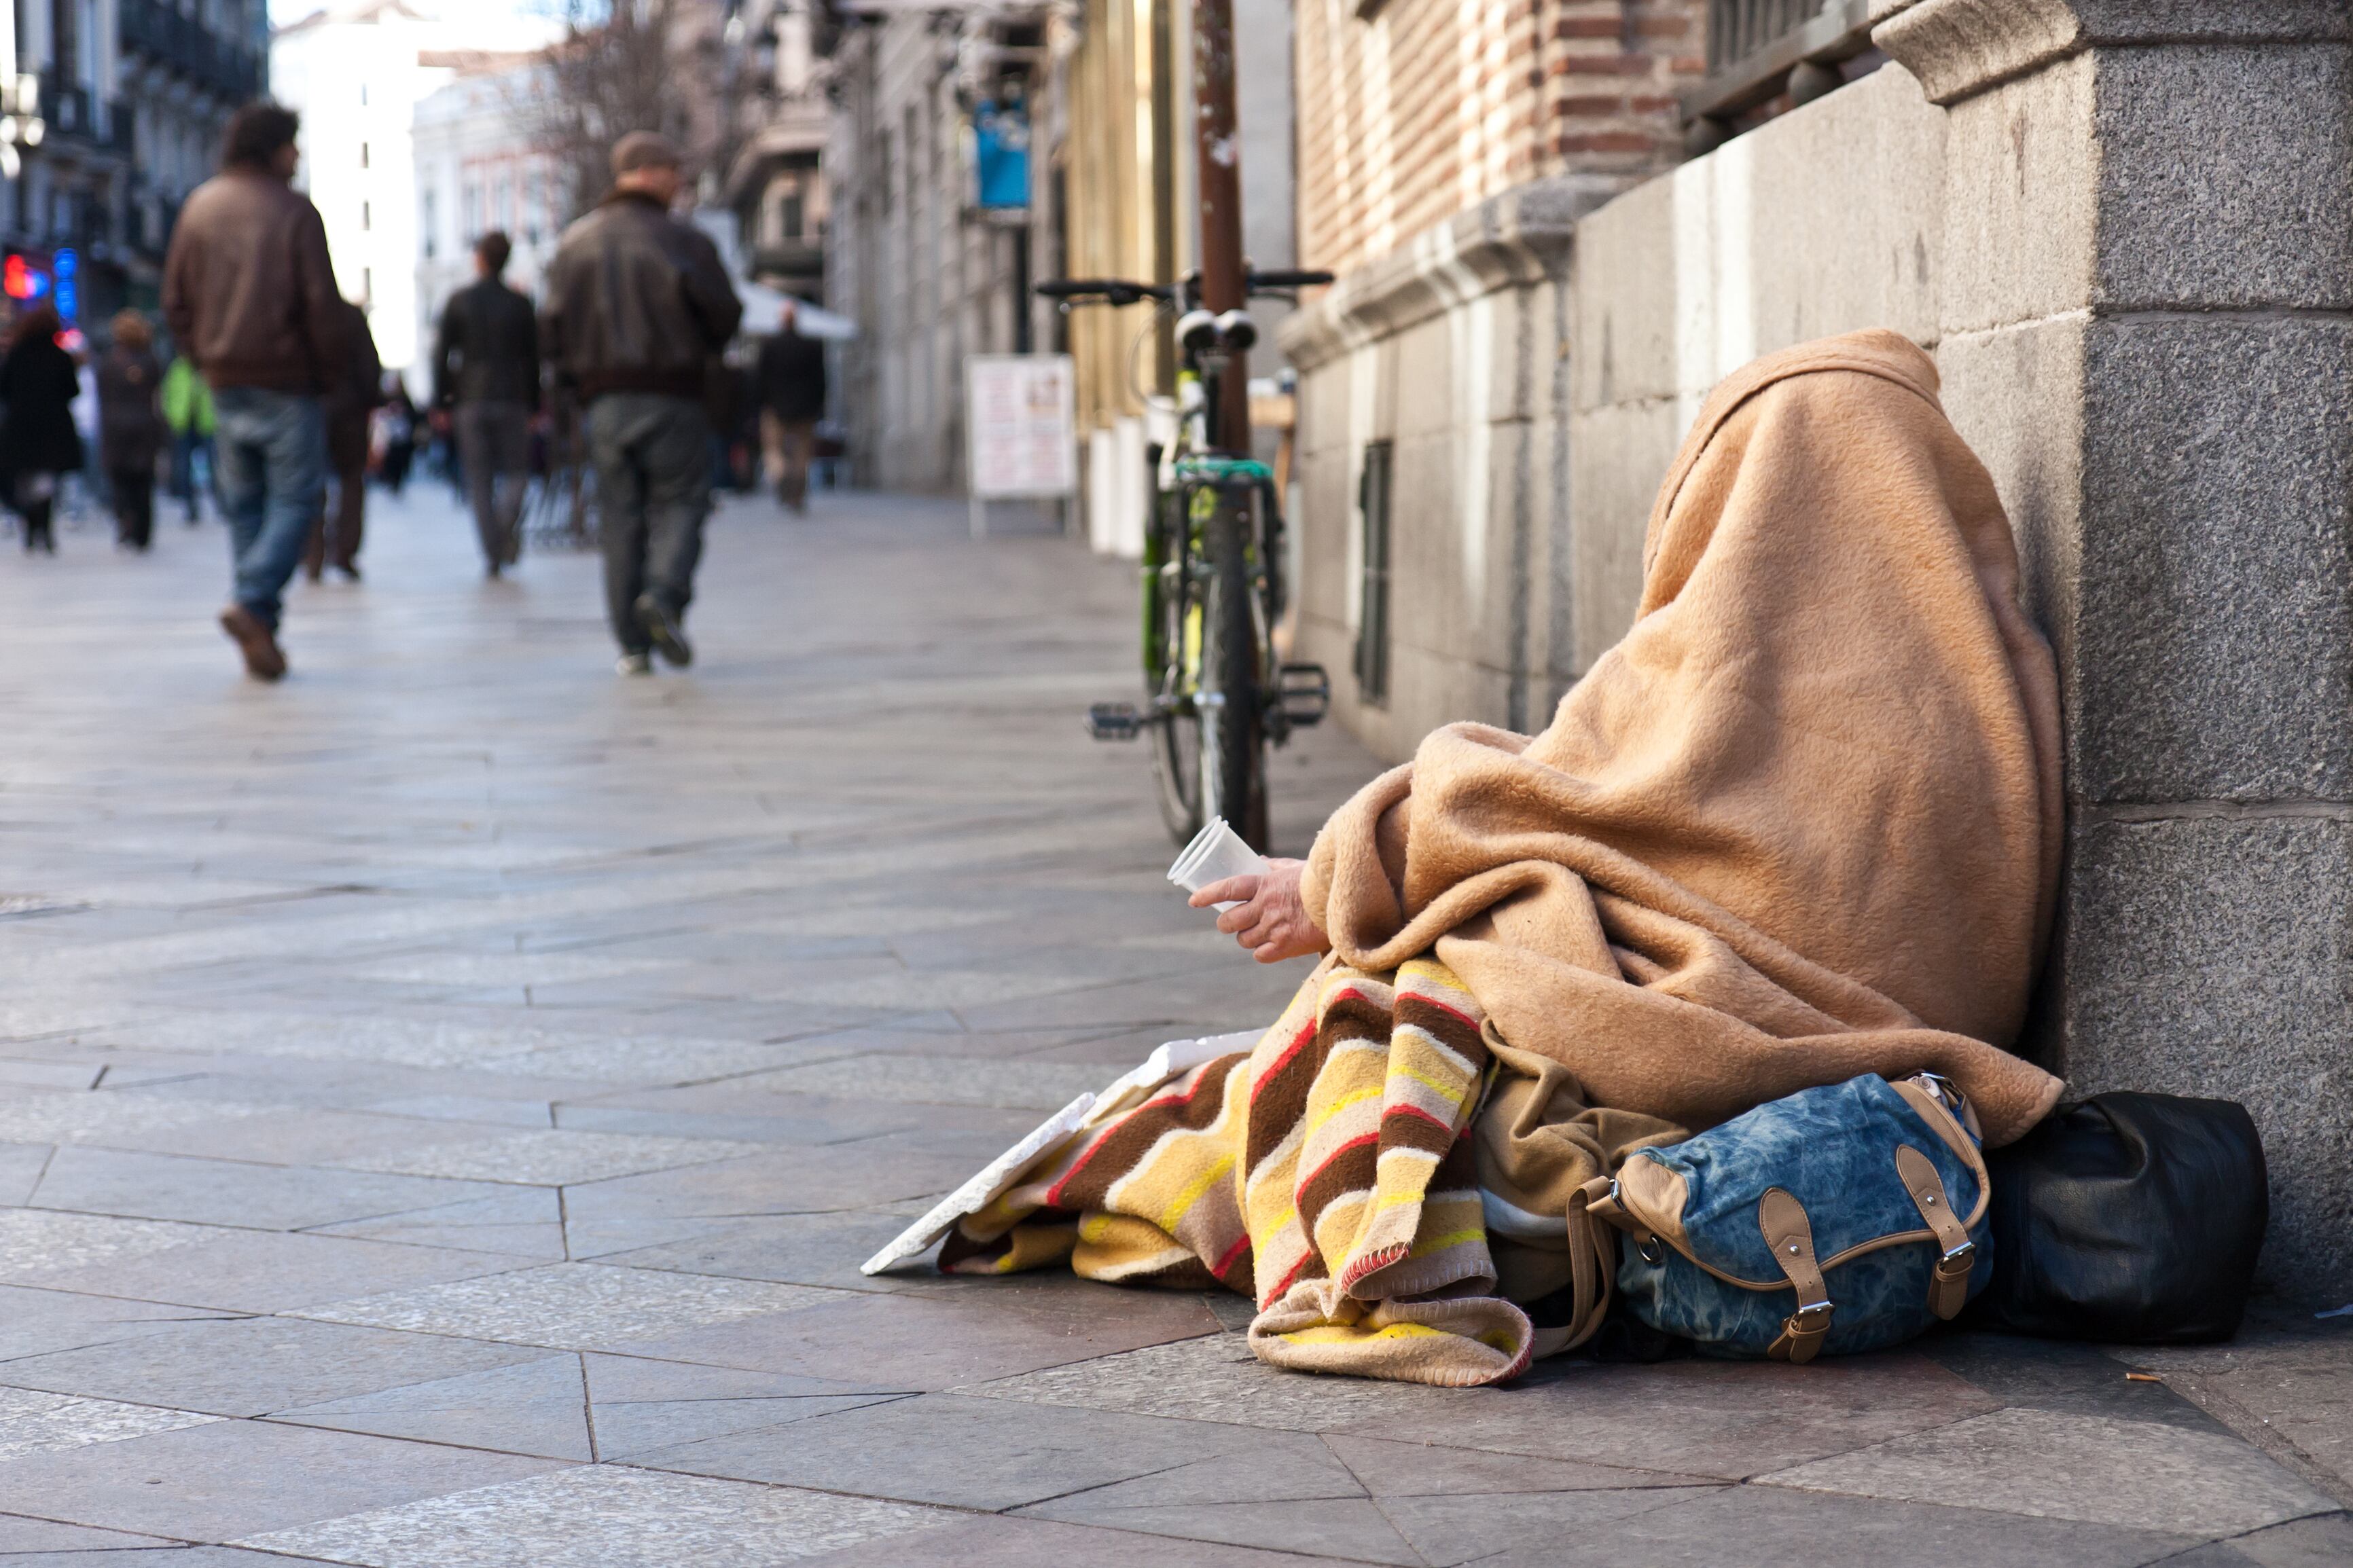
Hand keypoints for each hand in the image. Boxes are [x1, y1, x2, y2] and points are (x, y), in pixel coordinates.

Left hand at [1191, 857, 1329, 963]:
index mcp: (1265, 884)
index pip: (1227, 888)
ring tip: (1255, 932)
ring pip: (1242, 939)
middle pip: (1228, 921)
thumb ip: (1273, 867)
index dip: (1207, 894)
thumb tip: (1257, 862)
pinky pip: (1260, 955)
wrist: (1347, 901)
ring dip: (1245, 937)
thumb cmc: (1321, 882)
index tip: (1193, 900)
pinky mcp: (1286, 947)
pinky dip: (1261, 951)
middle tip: (1230, 922)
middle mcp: (1265, 907)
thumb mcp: (1295, 867)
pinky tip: (1270, 945)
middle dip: (1226, 923)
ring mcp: (1274, 928)